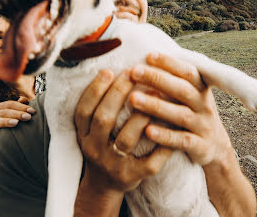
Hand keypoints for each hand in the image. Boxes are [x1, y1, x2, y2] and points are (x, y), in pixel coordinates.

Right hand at [0, 97, 35, 140]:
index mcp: (1, 109)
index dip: (21, 107)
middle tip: (27, 117)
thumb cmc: (15, 124)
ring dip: (5, 122)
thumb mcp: (19, 115)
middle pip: (3, 112)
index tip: (32, 111)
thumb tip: (23, 99)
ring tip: (15, 123)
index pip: (9, 105)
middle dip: (16, 114)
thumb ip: (22, 106)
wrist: (6, 141)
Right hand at [74, 69, 171, 215]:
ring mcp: (113, 164)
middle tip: (133, 73)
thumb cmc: (103, 146)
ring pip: (126, 139)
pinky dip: (162, 146)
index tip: (108, 70)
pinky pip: (150, 162)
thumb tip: (112, 71)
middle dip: (118, 94)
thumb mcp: (91, 130)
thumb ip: (98, 106)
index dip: (95, 90)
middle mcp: (94, 149)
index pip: (84, 110)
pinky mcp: (132, 177)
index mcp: (83, 135)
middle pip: (104, 119)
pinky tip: (172, 126)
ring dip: (141, 115)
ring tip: (155, 93)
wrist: (104, 185)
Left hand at [129, 52, 233, 165]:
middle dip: (157, 79)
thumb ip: (173, 80)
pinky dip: (165, 136)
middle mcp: (203, 105)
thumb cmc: (192, 114)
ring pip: (180, 114)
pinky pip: (182, 141)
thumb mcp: (189, 96)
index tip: (148, 55)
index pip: (188, 72)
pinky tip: (147, 131)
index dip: (169, 63)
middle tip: (133, 71)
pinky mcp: (201, 147)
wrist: (216, 147)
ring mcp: (203, 126)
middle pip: (182, 89)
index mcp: (201, 89)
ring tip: (133, 99)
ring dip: (156, 106)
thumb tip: (146, 56)